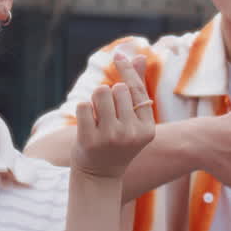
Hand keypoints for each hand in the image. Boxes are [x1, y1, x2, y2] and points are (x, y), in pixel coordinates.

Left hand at [71, 53, 155, 178]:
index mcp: (147, 129)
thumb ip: (136, 88)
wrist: (99, 175)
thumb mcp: (132, 119)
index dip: (127, 69)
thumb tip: (140, 56)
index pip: (136, 89)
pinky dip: (83, 109)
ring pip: (100, 93)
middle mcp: (131, 134)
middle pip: (116, 89)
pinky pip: (83, 105)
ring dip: (95, 100)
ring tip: (98, 118)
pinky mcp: (89, 140)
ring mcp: (110, 138)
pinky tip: (87, 124)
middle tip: (107, 116)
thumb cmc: (117, 141)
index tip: (118, 54)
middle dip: (108, 95)